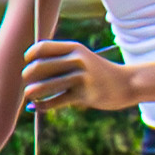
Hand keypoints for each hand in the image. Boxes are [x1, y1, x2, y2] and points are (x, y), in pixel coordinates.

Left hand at [21, 37, 137, 113]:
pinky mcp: (85, 95)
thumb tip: (29, 69)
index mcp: (74, 48)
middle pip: (39, 66)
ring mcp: (81, 77)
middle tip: (27, 83)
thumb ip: (60, 60)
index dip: (29, 56)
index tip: (27, 64)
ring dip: (32, 92)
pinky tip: (38, 107)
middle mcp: (77, 60)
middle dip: (27, 76)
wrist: (127, 83)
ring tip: (30, 95)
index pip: (42, 48)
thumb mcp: (82, 58)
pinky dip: (43, 106)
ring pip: (46, 86)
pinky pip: (57, 101)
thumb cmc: (97, 72)